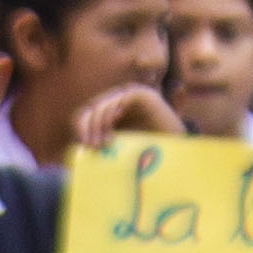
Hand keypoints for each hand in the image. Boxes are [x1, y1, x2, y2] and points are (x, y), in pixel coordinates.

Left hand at [67, 81, 182, 149]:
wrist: (176, 153)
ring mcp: (128, 98)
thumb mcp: (115, 153)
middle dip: (89, 127)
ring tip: (106, 142)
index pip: (84, 115)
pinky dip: (116, 109)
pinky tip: (116, 122)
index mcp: (107, 117)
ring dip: (100, 123)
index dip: (80, 127)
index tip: (83, 145)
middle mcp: (116, 105)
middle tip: (92, 146)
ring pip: (103, 104)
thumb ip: (99, 149)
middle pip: (90, 109)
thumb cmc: (146, 157)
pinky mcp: (143, 95)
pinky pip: (122, 98)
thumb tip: (76, 157)